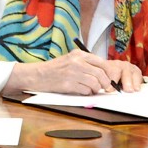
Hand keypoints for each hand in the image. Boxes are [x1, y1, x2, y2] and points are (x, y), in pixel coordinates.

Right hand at [4, 50, 139, 95]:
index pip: (102, 63)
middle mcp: (76, 62)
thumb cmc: (54, 69)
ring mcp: (72, 73)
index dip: (109, 73)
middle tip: (104, 88)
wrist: (36, 75)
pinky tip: (80, 91)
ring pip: (95, 83)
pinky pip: (86, 91)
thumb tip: (105, 74)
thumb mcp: (70, 60)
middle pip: (101, 74)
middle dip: (105, 84)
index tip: (111, 80)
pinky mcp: (68, 84)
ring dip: (95, 89)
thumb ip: (86, 64)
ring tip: (89, 89)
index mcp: (78, 54)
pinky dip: (86, 93)